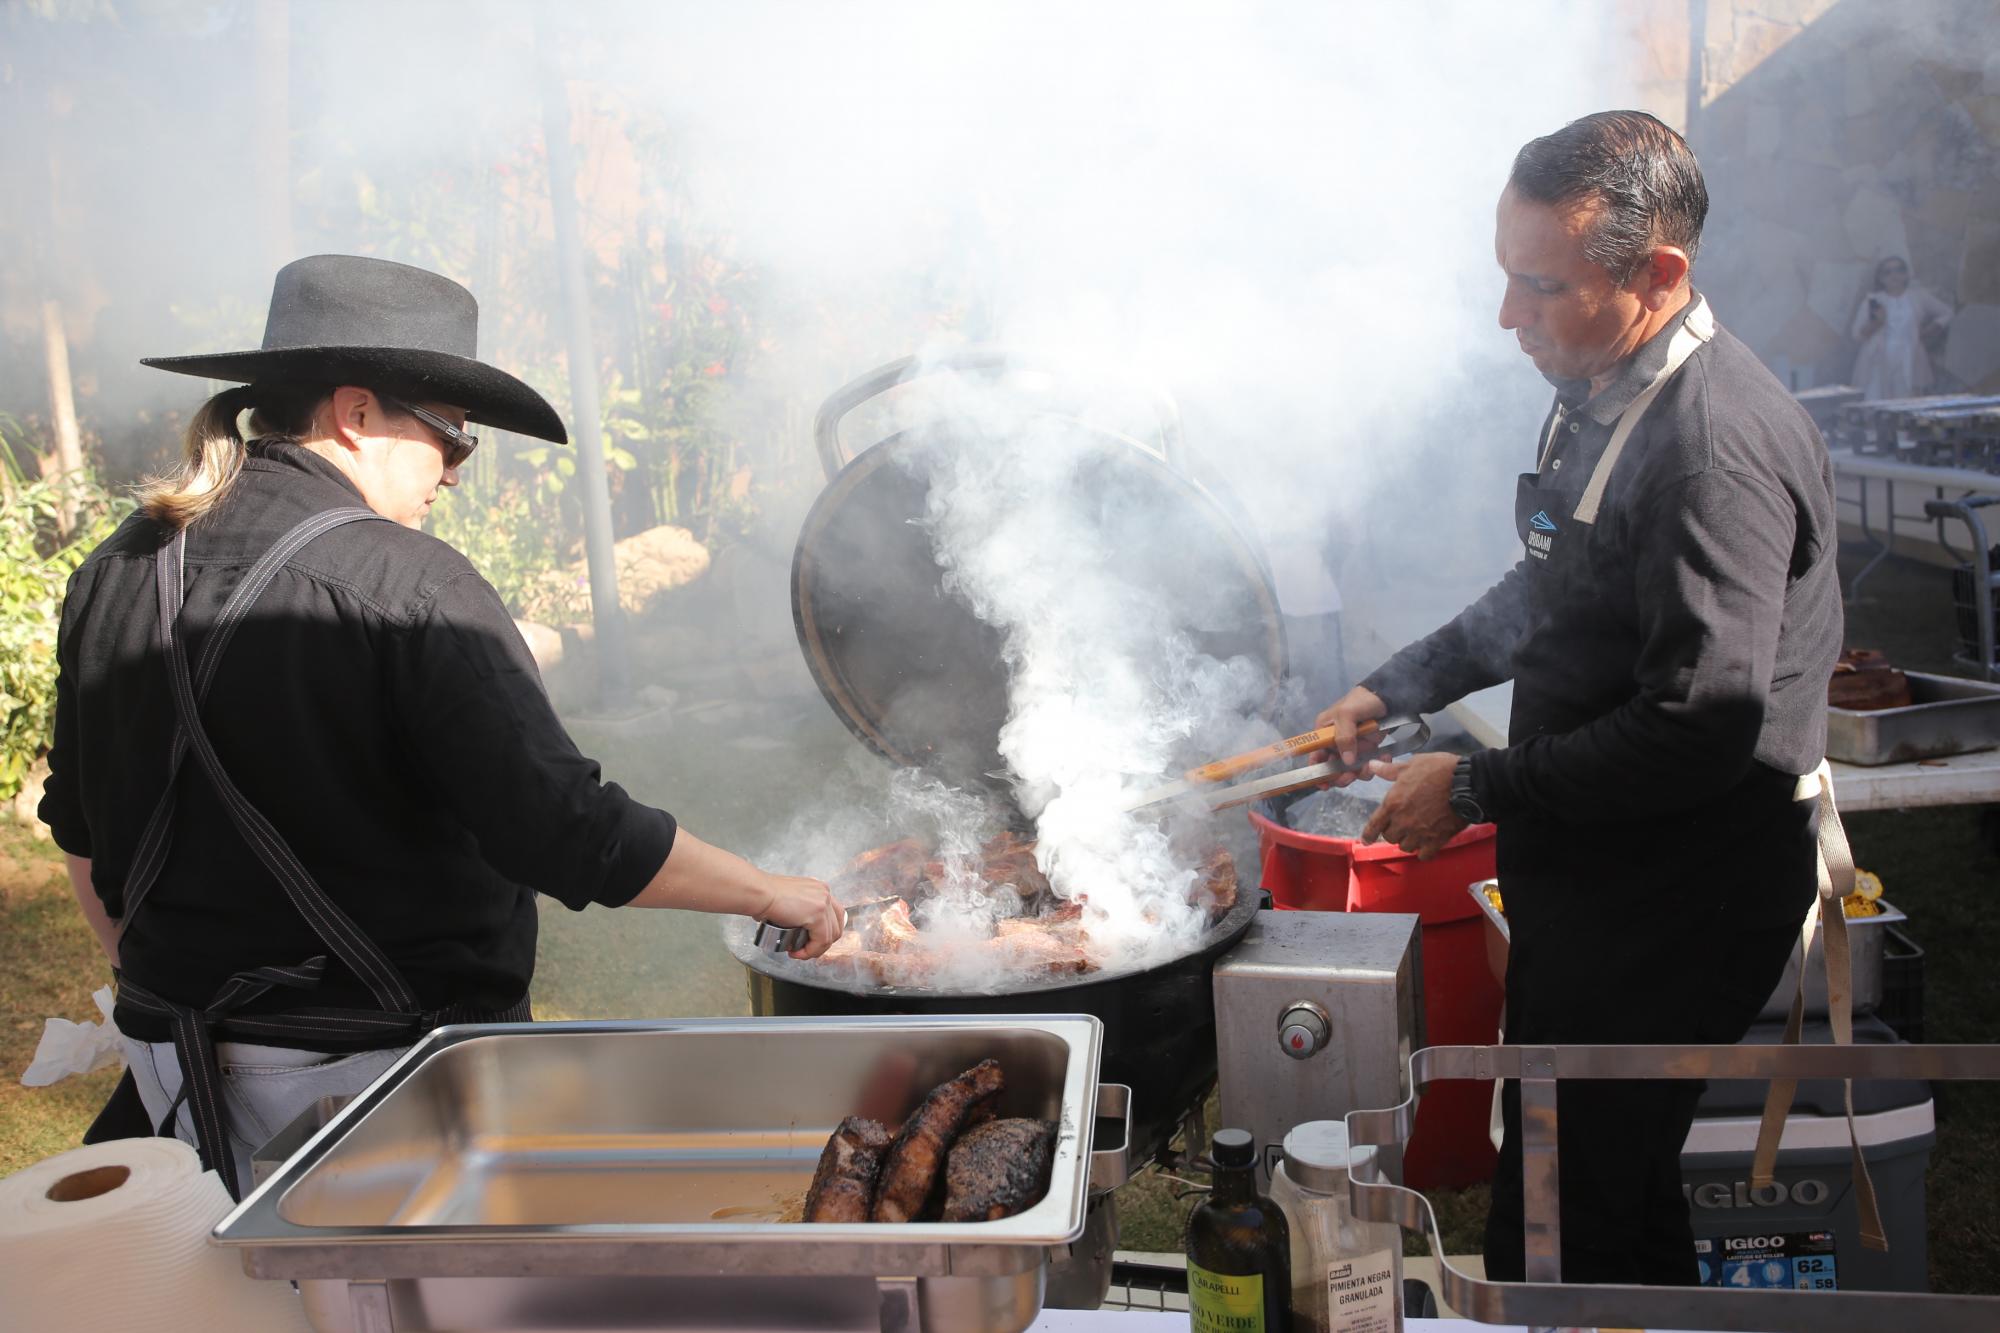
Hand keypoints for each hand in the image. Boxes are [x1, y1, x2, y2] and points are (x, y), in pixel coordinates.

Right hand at [628, 830, 842, 957]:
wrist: (757, 893)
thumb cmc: (764, 896)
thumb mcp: (788, 900)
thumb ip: (799, 910)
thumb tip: (799, 927)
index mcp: (819, 889)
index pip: (834, 914)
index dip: (824, 933)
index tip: (808, 942)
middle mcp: (825, 893)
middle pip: (837, 925)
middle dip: (823, 943)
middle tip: (804, 951)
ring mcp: (823, 902)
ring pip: (831, 936)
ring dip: (815, 950)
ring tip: (797, 953)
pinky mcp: (818, 914)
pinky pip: (822, 940)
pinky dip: (811, 951)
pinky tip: (796, 953)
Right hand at [1310, 685, 1388, 786]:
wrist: (1386, 696)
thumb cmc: (1361, 701)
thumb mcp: (1347, 714)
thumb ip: (1344, 737)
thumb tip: (1347, 761)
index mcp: (1324, 733)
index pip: (1316, 756)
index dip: (1317, 772)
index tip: (1324, 784)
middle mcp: (1336, 743)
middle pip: (1334, 768)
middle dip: (1341, 776)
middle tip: (1350, 776)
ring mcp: (1353, 748)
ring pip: (1353, 770)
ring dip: (1361, 772)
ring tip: (1371, 765)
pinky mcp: (1368, 749)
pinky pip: (1369, 764)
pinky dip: (1377, 764)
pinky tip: (1384, 756)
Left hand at [1359, 752, 1465, 859]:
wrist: (1466, 782)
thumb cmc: (1438, 770)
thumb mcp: (1411, 765)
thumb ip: (1390, 770)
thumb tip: (1372, 766)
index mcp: (1393, 803)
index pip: (1374, 825)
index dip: (1368, 834)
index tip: (1366, 839)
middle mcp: (1403, 822)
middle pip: (1389, 837)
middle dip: (1393, 832)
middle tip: (1400, 825)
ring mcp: (1420, 833)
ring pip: (1405, 847)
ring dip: (1407, 841)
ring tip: (1414, 834)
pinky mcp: (1437, 840)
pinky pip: (1424, 855)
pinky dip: (1423, 851)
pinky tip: (1426, 845)